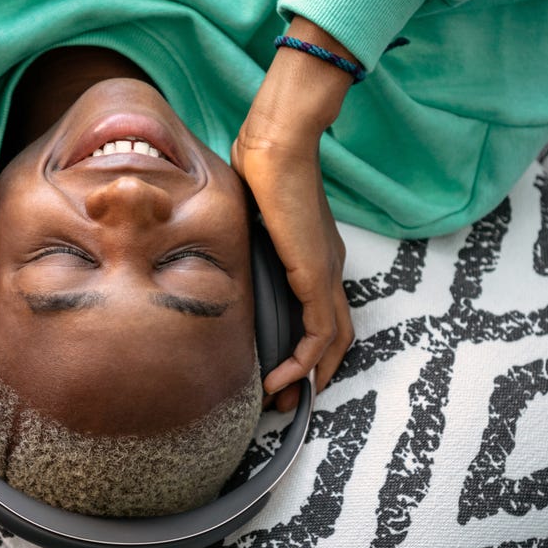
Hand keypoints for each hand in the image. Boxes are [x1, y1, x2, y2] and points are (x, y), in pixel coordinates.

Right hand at [232, 17, 355, 410]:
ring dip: (307, 376)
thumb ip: (239, 234)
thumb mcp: (246, 211)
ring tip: (280, 400)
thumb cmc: (260, 164)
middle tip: (286, 400)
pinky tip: (277, 379)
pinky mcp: (316, 277)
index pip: (322, 310)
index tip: (281, 368)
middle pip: (336, 334)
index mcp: (314, 253)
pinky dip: (302, 362)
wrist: (276, 147)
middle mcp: (327, 267)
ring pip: (331, 341)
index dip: (307, 344)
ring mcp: (326, 272)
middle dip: (312, 372)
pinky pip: (318, 334)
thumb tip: (211, 239)